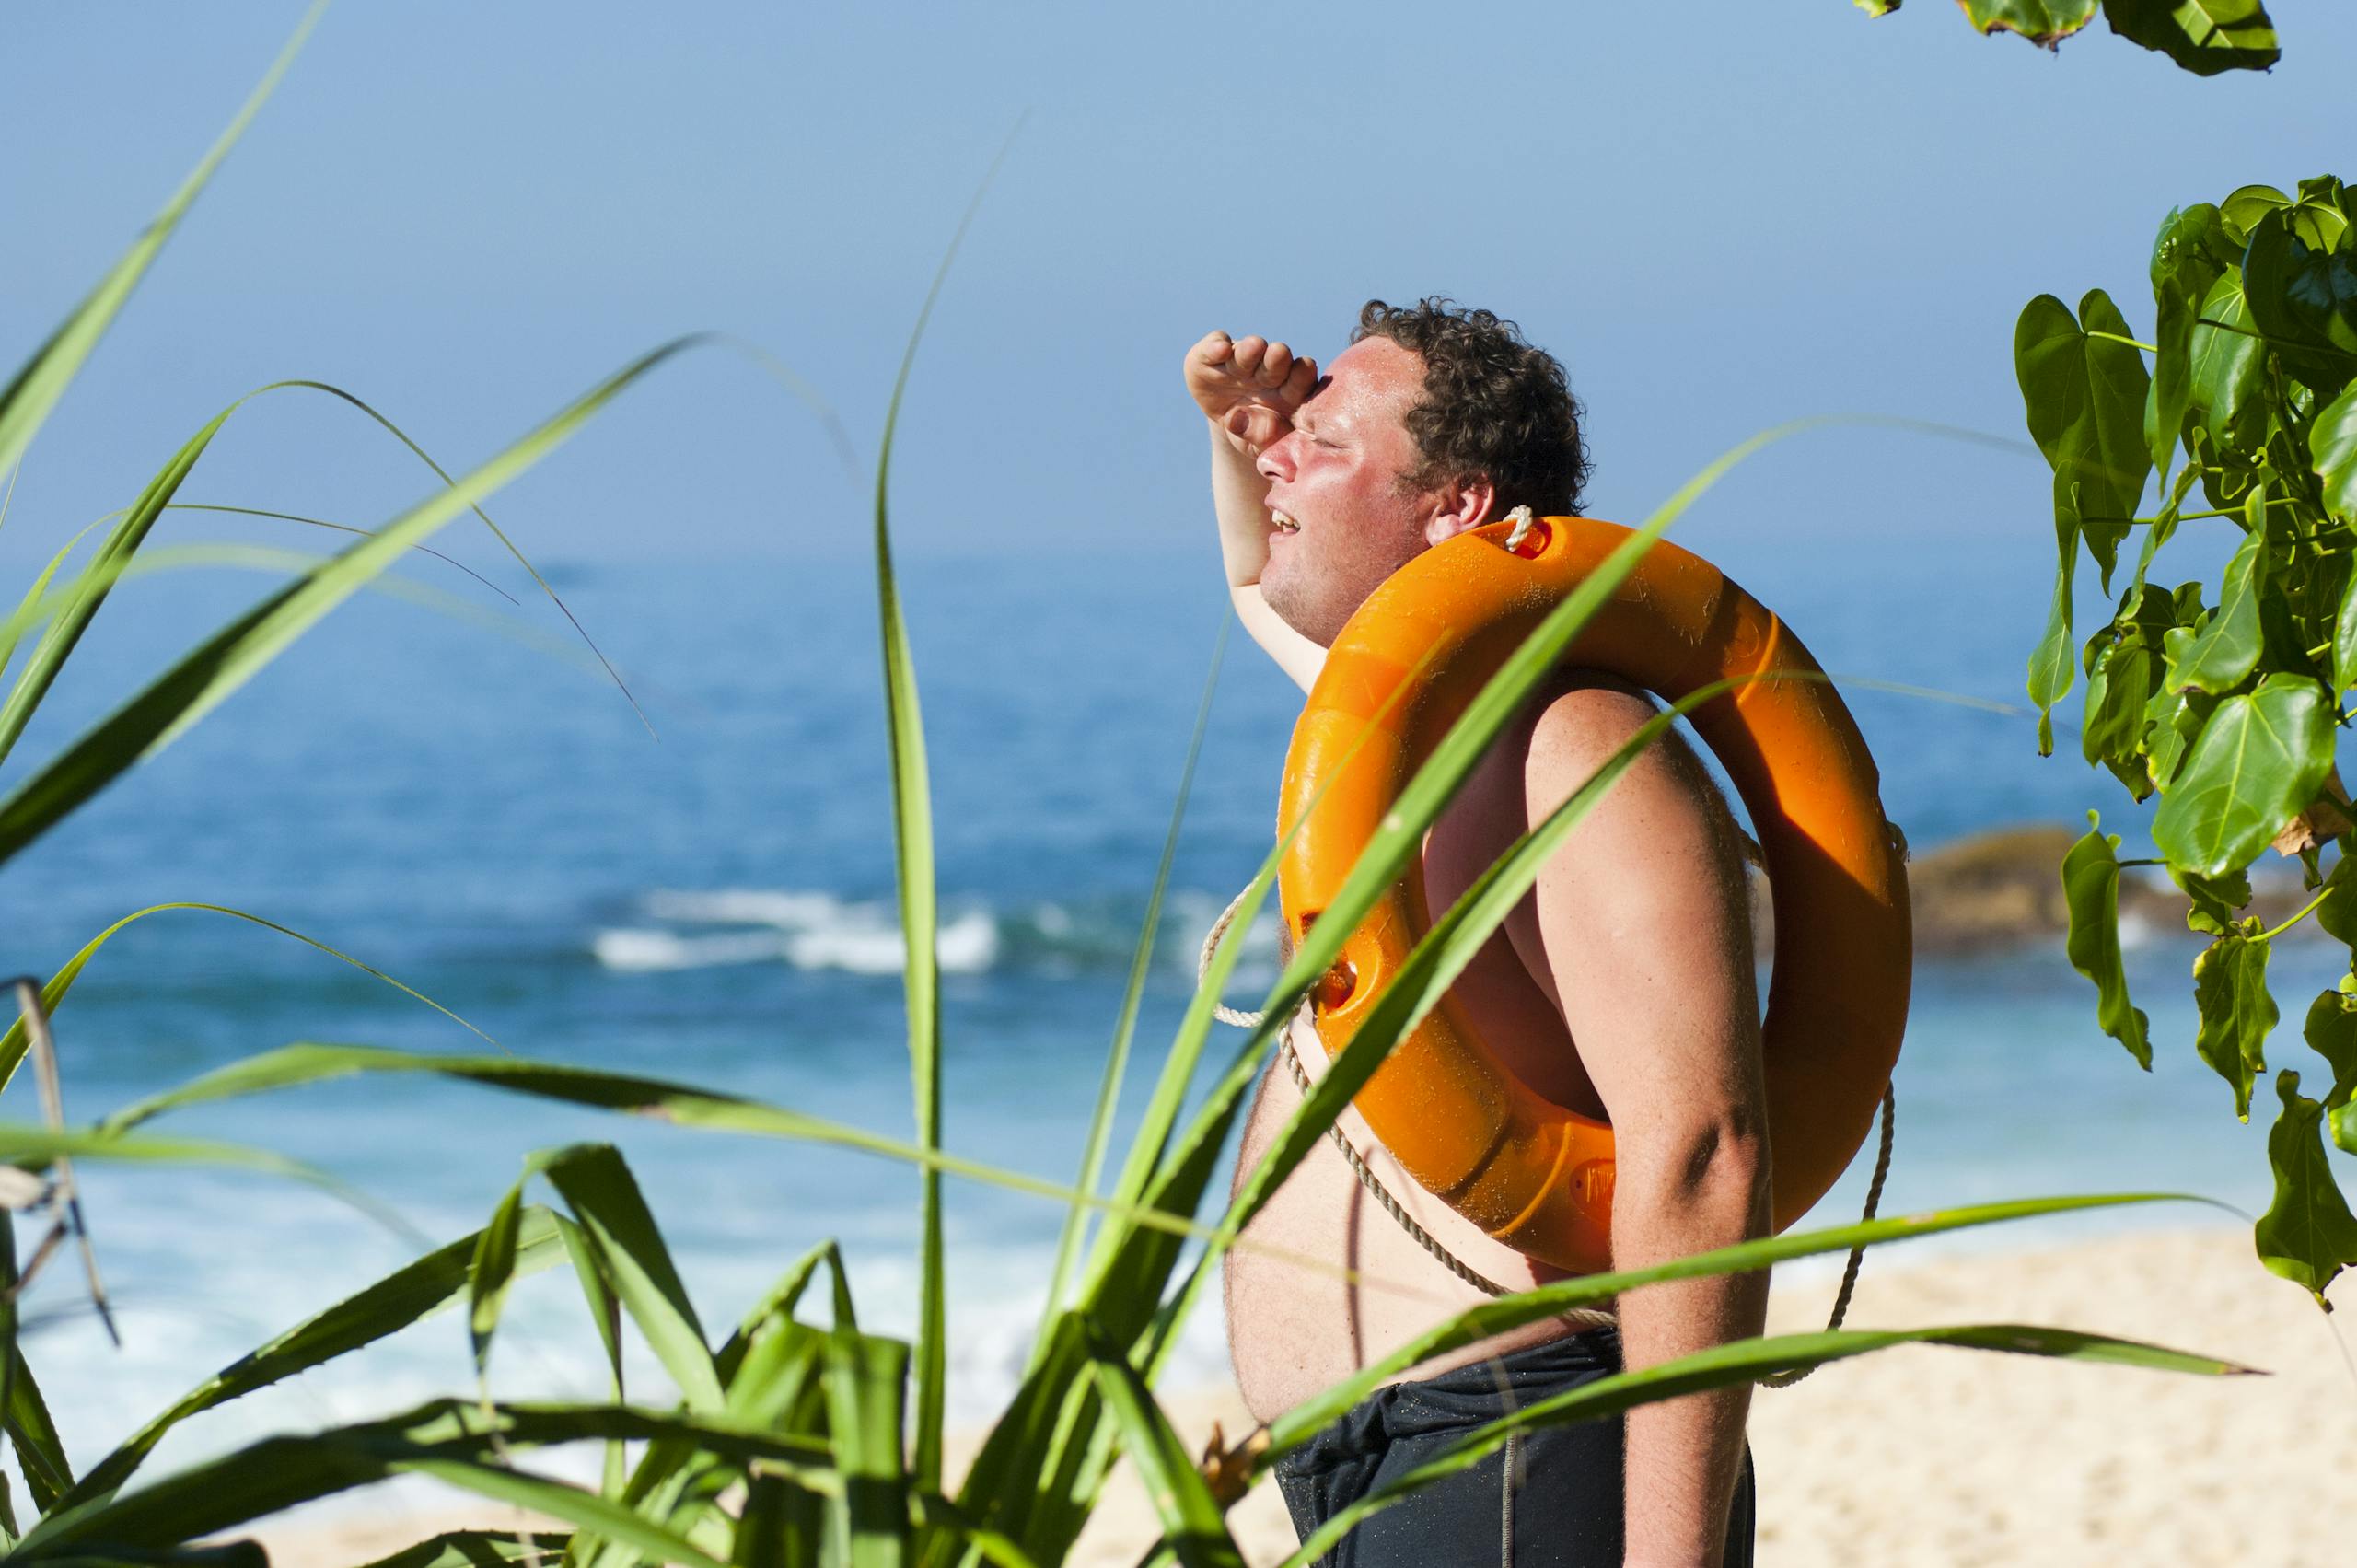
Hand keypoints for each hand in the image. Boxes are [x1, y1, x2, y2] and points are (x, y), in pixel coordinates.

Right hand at [1184, 331, 1316, 456]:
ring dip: (1249, 350)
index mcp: (1290, 391)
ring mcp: (1240, 360)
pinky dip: (1215, 345)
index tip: (1305, 368)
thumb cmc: (1256, 435)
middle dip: (1277, 358)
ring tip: (1253, 347)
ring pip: (1246, 351)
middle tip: (1279, 353)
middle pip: (1276, 361)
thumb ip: (1264, 438)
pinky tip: (1220, 349)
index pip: (1301, 378)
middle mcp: (1268, 370)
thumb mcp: (1259, 446)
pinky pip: (1214, 345)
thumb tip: (1261, 423)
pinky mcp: (1210, 356)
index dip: (1302, 373)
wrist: (1230, 424)